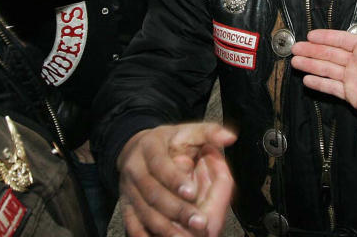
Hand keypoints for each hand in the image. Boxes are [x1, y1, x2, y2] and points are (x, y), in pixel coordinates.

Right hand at [117, 123, 236, 236]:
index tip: (192, 193)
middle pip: (153, 192)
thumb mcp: (188, 131)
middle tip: (199, 223)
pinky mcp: (126, 204)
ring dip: (163, 226)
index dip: (175, 180)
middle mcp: (135, 168)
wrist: (136, 148)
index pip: (160, 165)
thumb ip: (210, 133)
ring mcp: (128, 188)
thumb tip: (230, 137)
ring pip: (144, 211)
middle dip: (176, 209)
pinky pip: (131, 223)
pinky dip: (142, 234)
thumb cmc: (169, 141)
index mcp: (149, 146)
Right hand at [290, 0, 356, 125]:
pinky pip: (331, 87)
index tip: (310, 34)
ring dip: (311, 65)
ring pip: (327, 69)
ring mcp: (352, 79)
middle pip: (329, 54)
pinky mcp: (351, 95)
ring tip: (295, 62)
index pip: (340, 39)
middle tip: (295, 48)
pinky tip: (307, 79)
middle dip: (312, 50)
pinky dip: (319, 83)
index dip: (325, 37)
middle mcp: (356, 62)